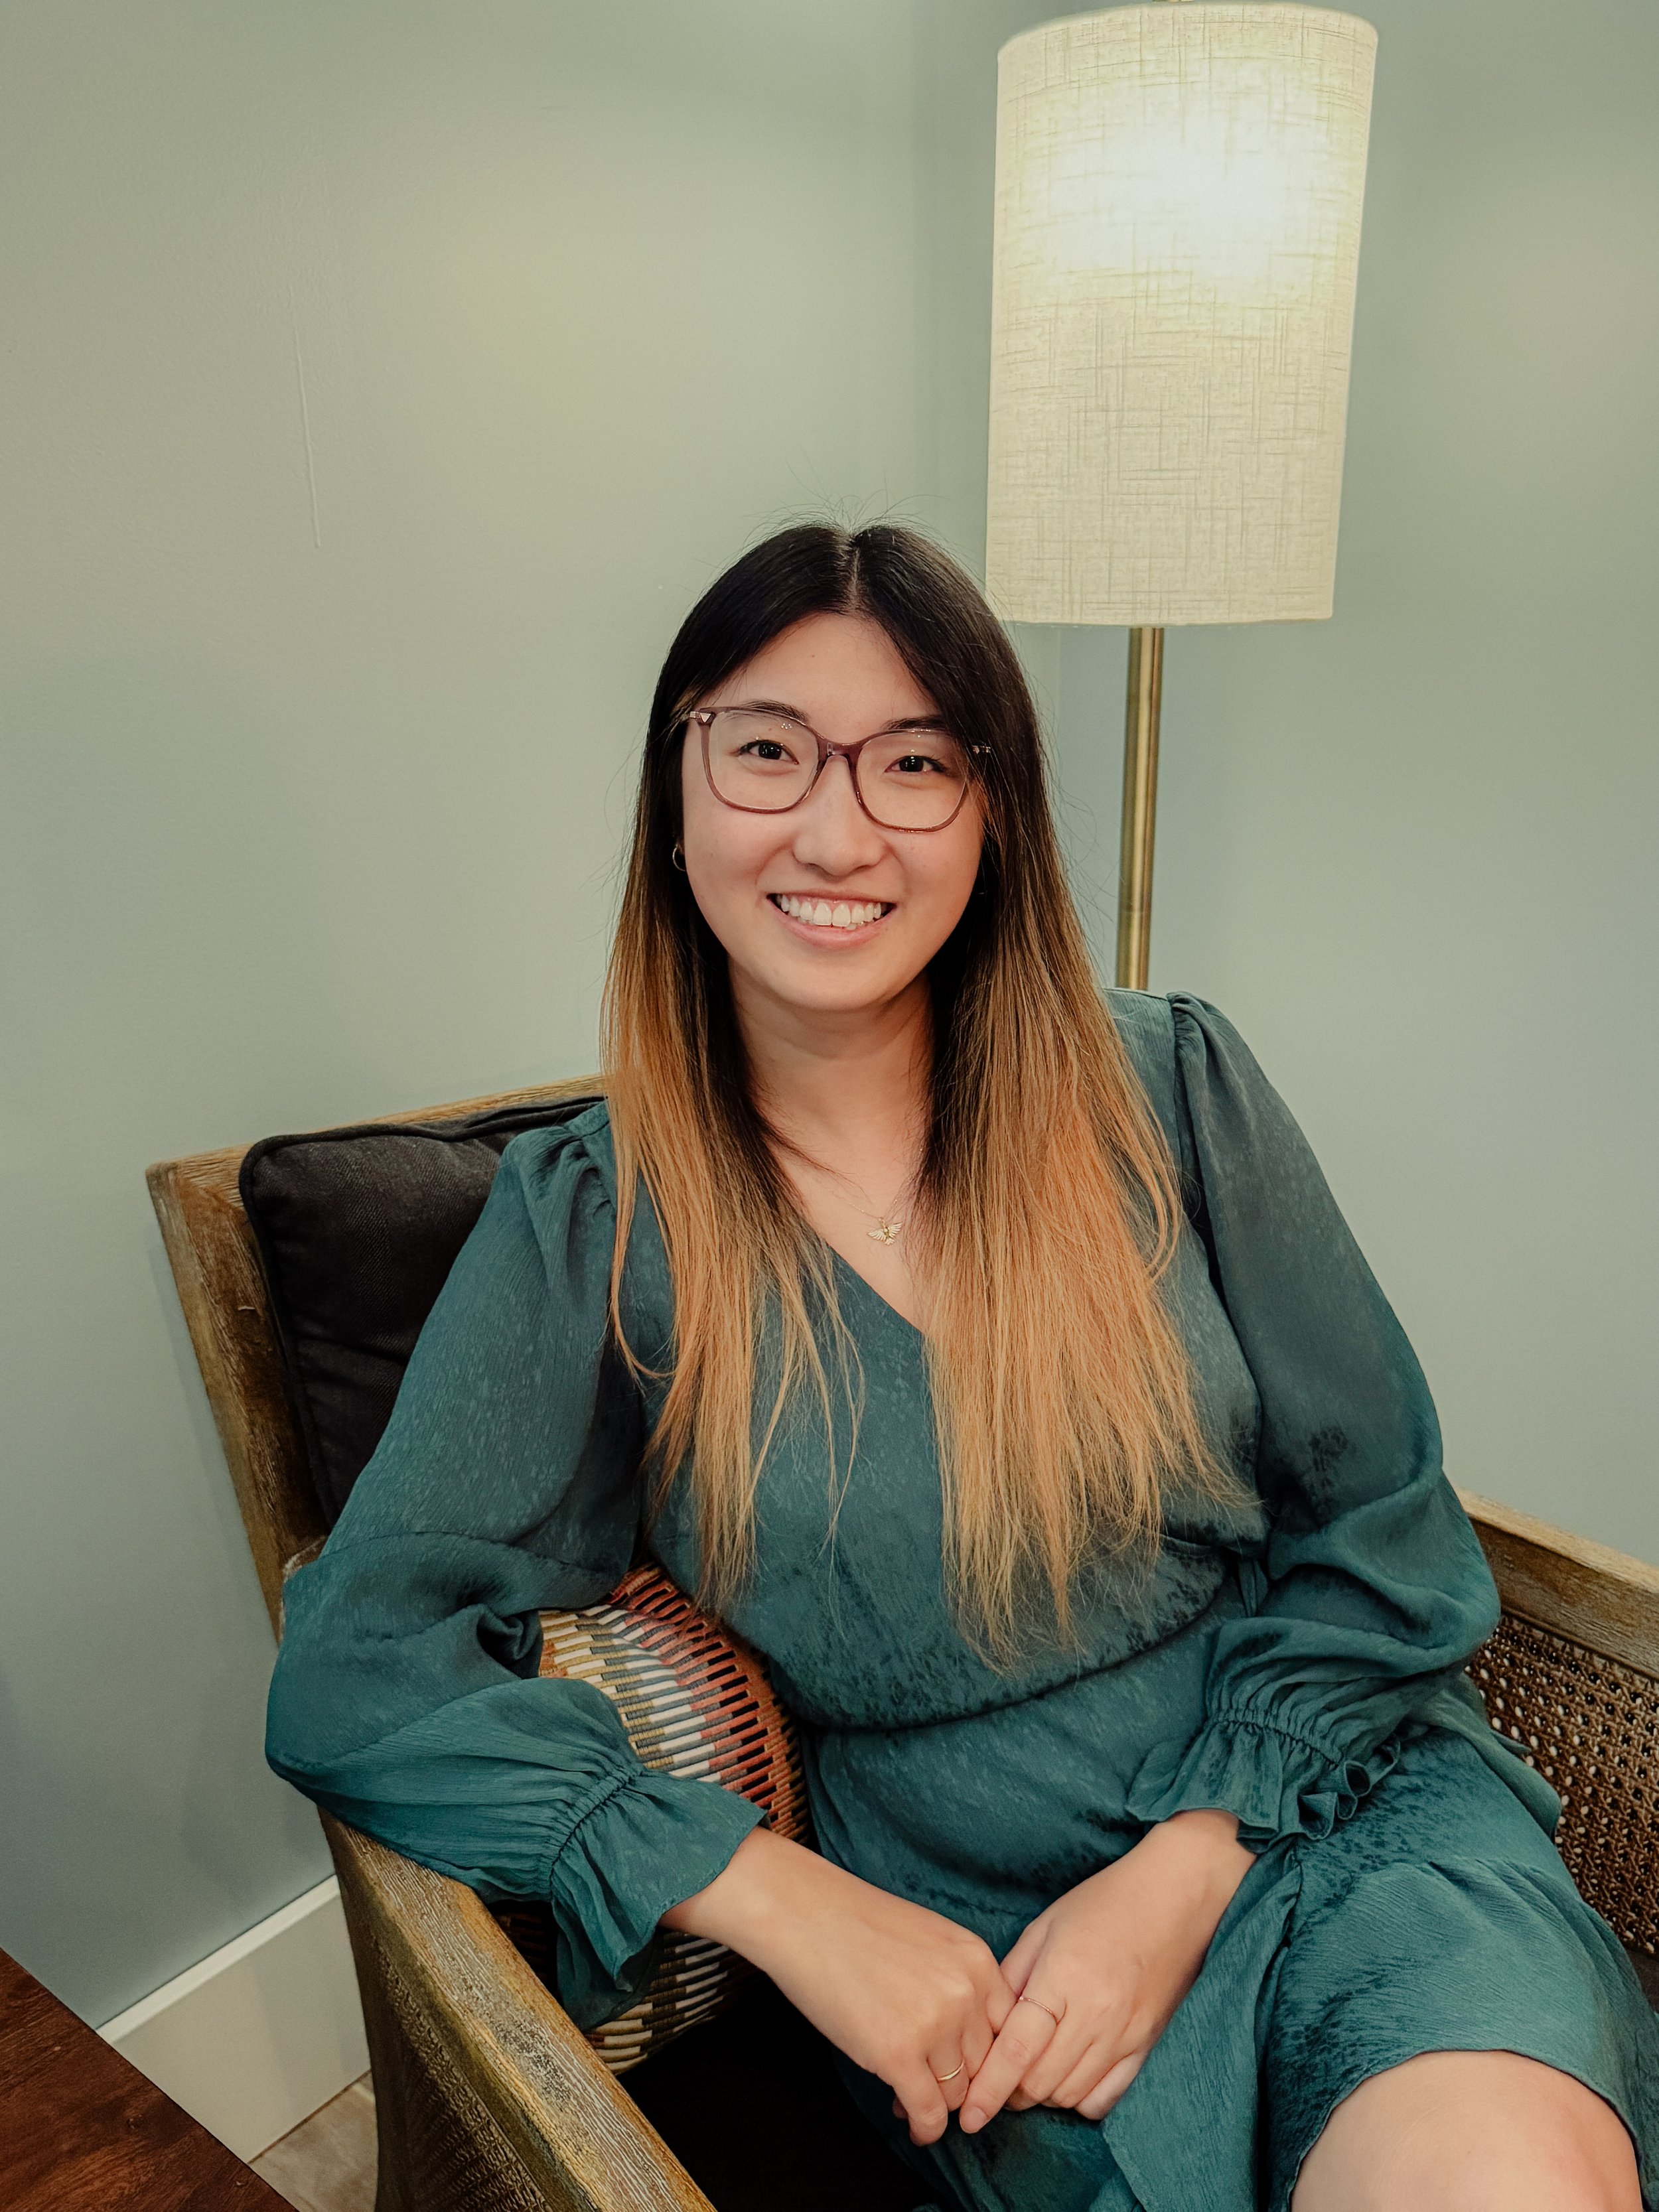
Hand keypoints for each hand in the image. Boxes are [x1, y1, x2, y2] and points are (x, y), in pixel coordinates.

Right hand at [664, 1827, 1016, 2144]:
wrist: (804, 1915)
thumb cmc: (857, 1924)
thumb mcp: (931, 1941)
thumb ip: (957, 1983)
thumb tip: (963, 2042)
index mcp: (977, 1960)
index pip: (1006, 2029)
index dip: (988, 2055)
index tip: (971, 2069)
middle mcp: (966, 1992)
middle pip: (985, 2064)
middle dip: (962, 2082)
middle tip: (935, 2088)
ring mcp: (935, 2025)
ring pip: (957, 2092)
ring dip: (938, 2103)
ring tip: (914, 2100)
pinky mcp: (898, 2054)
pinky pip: (929, 2112)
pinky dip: (924, 2127)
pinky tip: (913, 2125)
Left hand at [960, 1809, 1252, 2132]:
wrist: (1174, 1899)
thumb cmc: (1103, 1903)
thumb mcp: (1044, 1927)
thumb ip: (1012, 1975)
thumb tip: (986, 2022)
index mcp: (1062, 1978)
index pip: (1018, 2051)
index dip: (989, 2088)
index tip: (968, 2117)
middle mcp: (1095, 2014)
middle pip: (1040, 2081)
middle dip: (1009, 2091)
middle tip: (995, 2078)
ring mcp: (1125, 2035)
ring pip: (1070, 2094)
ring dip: (1041, 2096)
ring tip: (1027, 2076)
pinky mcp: (1146, 2046)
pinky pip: (1106, 2097)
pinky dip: (1079, 2100)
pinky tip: (1067, 2079)